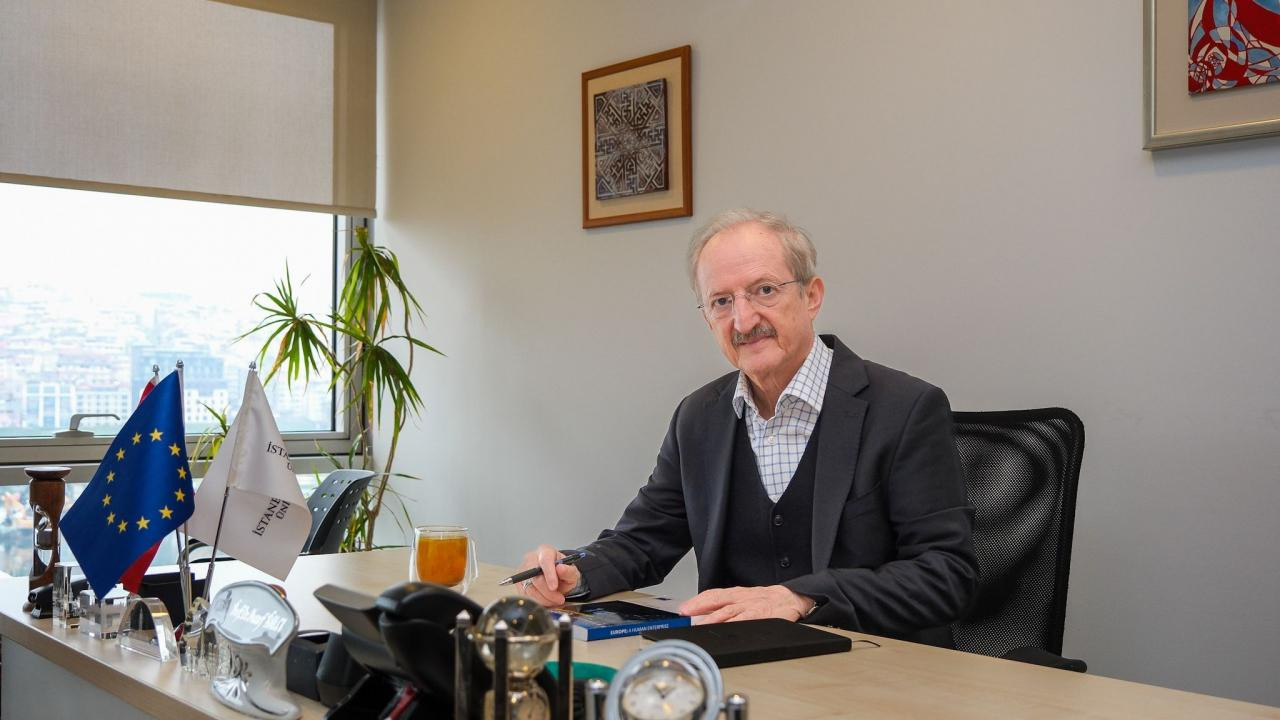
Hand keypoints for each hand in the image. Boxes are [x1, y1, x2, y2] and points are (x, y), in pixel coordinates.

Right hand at [515, 544, 581, 607]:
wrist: (557, 579)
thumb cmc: (563, 573)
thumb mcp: (572, 572)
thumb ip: (569, 571)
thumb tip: (561, 568)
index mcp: (545, 551)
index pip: (544, 561)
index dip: (549, 575)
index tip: (554, 587)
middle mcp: (531, 559)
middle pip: (535, 576)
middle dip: (547, 592)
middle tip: (559, 599)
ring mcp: (523, 571)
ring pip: (530, 588)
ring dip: (543, 599)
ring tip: (555, 601)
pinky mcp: (519, 583)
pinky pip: (526, 595)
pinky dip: (538, 601)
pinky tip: (547, 601)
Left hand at [678, 585, 812, 623]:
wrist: (791, 598)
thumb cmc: (767, 601)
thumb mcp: (744, 600)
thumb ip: (726, 607)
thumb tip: (704, 617)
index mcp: (736, 594)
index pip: (712, 595)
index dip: (696, 601)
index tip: (683, 609)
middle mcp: (741, 598)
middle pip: (716, 600)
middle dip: (699, 606)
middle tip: (685, 613)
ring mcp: (751, 606)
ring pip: (728, 610)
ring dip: (712, 617)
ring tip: (699, 624)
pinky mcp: (762, 615)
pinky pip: (745, 619)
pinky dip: (734, 623)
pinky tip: (725, 629)